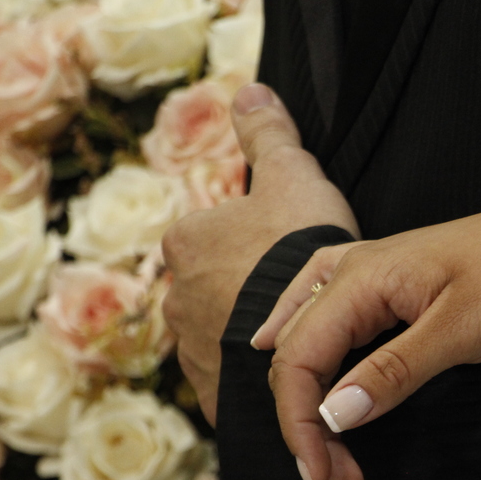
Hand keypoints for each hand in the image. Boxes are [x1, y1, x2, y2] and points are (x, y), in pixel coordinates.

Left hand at [161, 83, 358, 426]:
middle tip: (297, 302)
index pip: (217, 237)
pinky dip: (249, 379)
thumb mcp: (293, 176)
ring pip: (222, 337)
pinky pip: (230, 381)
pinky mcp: (209, 390)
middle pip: (217, 289)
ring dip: (247, 340)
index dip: (258, 244)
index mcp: (187, 239)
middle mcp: (175, 295)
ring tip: (294, 344)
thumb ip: (268, 134)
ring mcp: (189, 348)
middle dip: (247, 296)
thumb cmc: (298, 252)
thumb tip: (250, 89)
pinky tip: (281, 378)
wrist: (305, 336)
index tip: (289, 256)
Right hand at [251, 182, 480, 479]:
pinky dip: (300, 336)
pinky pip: (323, 307)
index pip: (298, 359)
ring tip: (315, 447)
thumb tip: (332, 416)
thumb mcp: (464, 329)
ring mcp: (375, 271)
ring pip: (305, 331)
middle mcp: (356, 269)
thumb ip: (394, 371)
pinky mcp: (398, 281)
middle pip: (296, 352)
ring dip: (303, 393)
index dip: (300, 426)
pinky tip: (277, 341)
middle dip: (305, 423)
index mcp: (362, 277)